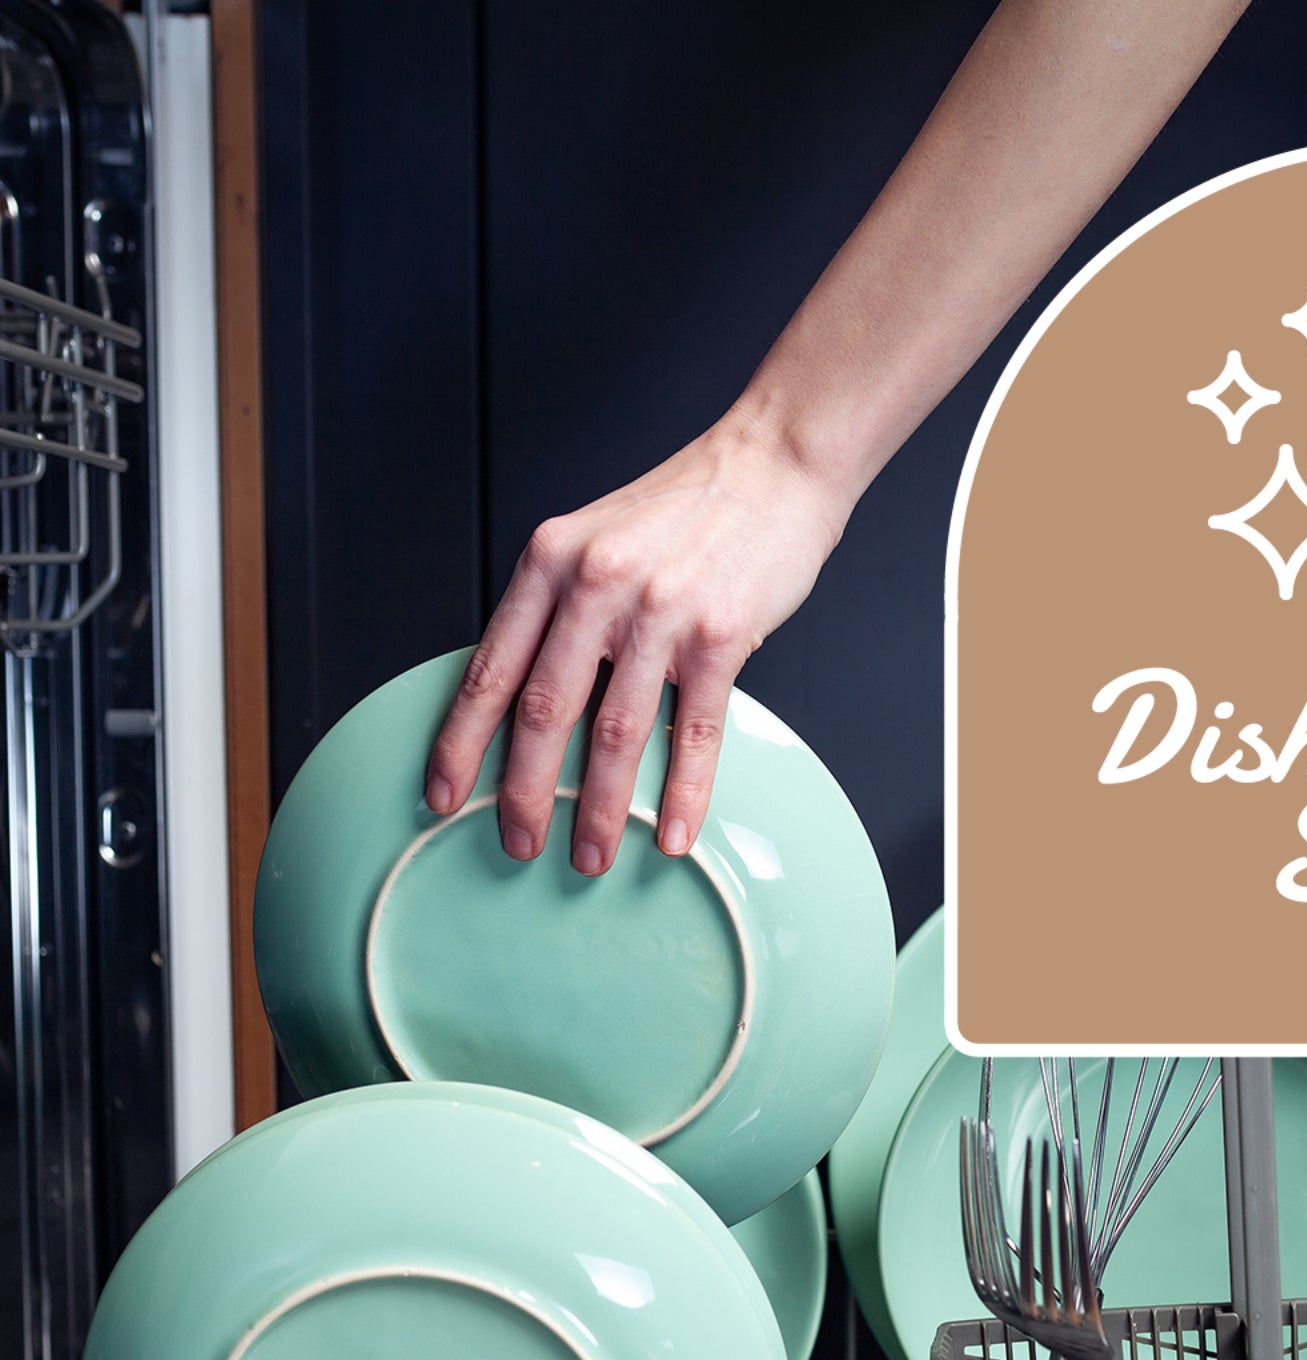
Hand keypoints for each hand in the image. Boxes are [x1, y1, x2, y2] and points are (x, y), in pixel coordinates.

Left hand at [425, 413, 845, 871]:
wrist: (773, 465)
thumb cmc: (687, 510)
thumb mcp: (595, 540)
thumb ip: (559, 608)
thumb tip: (531, 696)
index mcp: (550, 560)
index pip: (490, 669)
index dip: (462, 743)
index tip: (444, 796)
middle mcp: (595, 584)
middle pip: (544, 712)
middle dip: (525, 794)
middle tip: (518, 845)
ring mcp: (658, 610)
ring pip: (615, 733)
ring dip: (599, 809)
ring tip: (590, 856)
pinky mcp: (719, 636)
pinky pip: (692, 732)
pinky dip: (682, 793)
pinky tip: (670, 833)